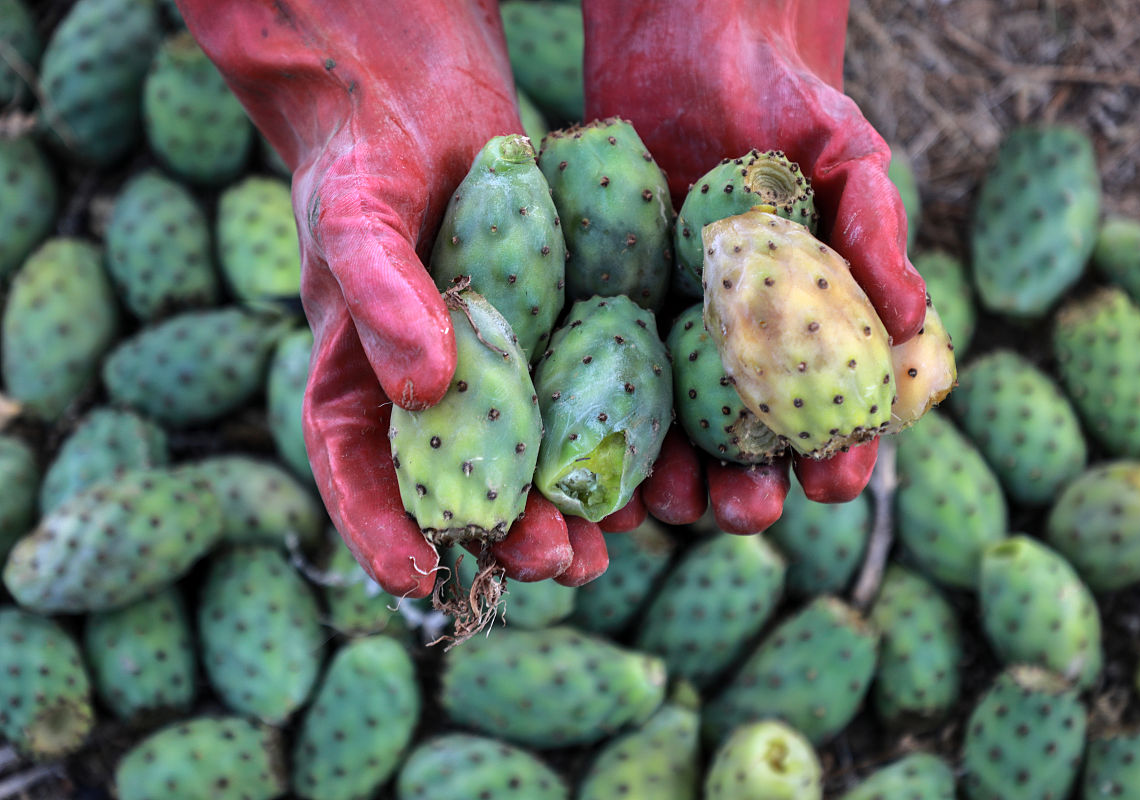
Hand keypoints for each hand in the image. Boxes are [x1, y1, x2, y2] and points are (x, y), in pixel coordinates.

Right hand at [178, 1, 604, 596]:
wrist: (419, 95)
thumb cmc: (364, 154)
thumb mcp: (357, 212)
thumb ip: (381, 292)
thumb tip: (428, 390)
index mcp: (358, 377)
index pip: (355, 468)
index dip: (379, 530)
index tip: (413, 582)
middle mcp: (426, 387)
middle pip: (455, 484)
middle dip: (501, 535)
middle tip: (551, 564)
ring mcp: (490, 365)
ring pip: (522, 459)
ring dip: (559, 508)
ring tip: (601, 550)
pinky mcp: (545, 334)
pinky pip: (572, 399)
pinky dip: (602, 440)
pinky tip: (645, 472)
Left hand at [583, 0, 927, 525]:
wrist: (686, 39)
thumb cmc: (783, 99)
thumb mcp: (842, 154)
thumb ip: (875, 231)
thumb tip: (913, 322)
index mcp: (808, 322)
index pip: (831, 408)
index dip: (841, 453)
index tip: (835, 483)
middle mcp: (738, 342)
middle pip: (748, 443)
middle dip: (750, 490)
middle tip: (744, 511)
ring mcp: (669, 332)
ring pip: (672, 432)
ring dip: (674, 479)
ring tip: (666, 504)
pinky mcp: (605, 311)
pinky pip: (600, 383)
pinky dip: (599, 428)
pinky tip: (598, 463)